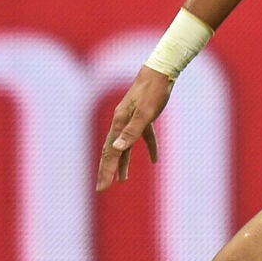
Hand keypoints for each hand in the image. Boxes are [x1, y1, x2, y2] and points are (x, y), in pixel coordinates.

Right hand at [96, 67, 171, 191]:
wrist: (160, 71)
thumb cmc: (153, 91)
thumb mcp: (145, 113)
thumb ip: (131, 131)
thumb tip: (117, 148)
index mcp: (119, 123)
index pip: (110, 153)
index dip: (106, 172)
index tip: (102, 188)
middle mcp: (121, 123)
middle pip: (111, 152)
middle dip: (107, 171)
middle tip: (102, 188)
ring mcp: (131, 120)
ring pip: (124, 146)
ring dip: (123, 163)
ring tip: (122, 180)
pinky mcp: (143, 117)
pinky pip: (143, 137)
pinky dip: (149, 148)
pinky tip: (154, 160)